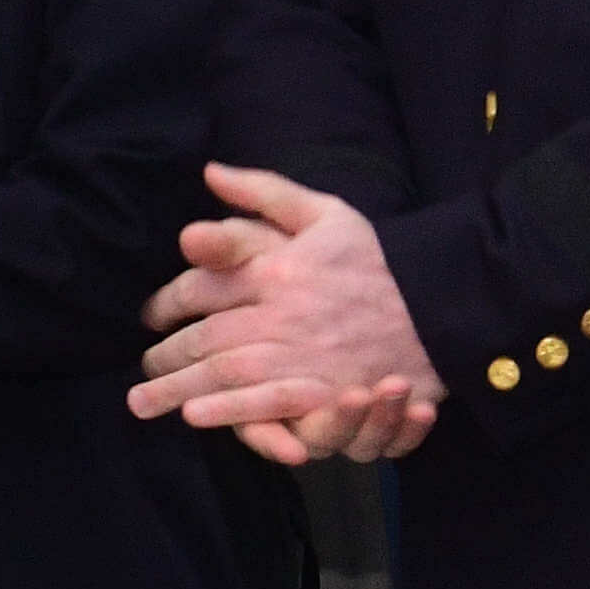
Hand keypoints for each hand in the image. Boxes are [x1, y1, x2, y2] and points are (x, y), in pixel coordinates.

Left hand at [135, 164, 442, 463]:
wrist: (444, 302)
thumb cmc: (379, 258)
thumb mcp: (325, 212)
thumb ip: (264, 192)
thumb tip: (210, 171)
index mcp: (275, 267)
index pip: (199, 287)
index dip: (166, 303)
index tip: (151, 316)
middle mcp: (281, 311)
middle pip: (203, 336)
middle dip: (165, 355)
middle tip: (145, 367)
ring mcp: (302, 353)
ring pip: (222, 373)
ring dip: (177, 389)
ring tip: (145, 401)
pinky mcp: (326, 389)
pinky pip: (265, 403)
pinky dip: (227, 411)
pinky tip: (195, 417)